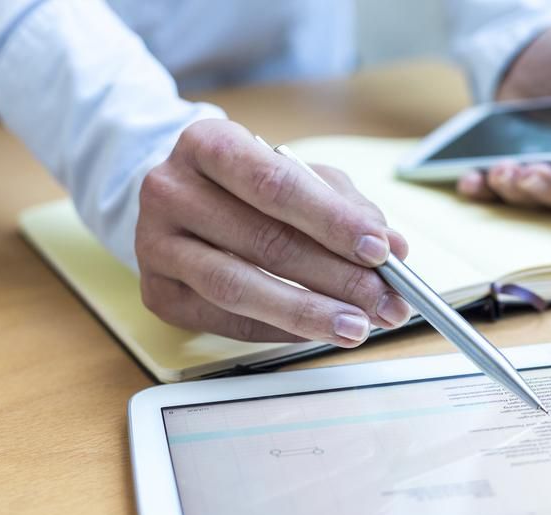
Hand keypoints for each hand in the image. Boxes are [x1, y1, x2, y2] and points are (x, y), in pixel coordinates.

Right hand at [136, 119, 411, 344]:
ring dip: (308, 313)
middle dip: (337, 278)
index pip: (275, 185)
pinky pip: (226, 321)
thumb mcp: (299, 176)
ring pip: (238, 288)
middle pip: (264, 241)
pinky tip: (317, 333)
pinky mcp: (158, 293)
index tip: (380, 250)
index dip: (332, 221)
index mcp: (207, 144)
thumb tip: (394, 249)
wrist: (178, 201)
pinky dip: (279, 331)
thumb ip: (347, 207)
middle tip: (385, 301)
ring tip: (357, 327)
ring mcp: (156, 245)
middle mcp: (170, 190)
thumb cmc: (248, 187)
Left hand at [457, 21, 550, 213]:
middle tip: (526, 174)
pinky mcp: (512, 165)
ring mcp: (546, 168)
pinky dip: (482, 190)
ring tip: (500, 170)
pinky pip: (496, 190)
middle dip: (546, 191)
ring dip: (515, 190)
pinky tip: (471, 181)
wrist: (533, 45)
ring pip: (534, 197)